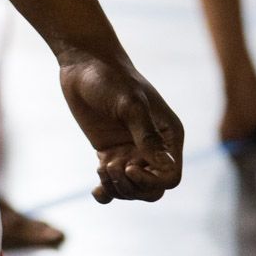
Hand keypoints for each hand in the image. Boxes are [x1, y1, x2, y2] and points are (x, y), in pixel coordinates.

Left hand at [59, 51, 182, 203]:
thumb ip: (146, 135)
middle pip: (152, 189)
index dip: (152, 181)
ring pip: (133, 189)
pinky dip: (106, 192)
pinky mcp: (110, 153)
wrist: (84, 63)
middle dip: (132, 187)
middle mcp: (154, 147)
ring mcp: (131, 151)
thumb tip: (166, 167)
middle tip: (110, 168)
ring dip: (117, 188)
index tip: (128, 167)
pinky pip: (113, 183)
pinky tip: (97, 192)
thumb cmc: (111, 77)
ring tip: (101, 169)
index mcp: (168, 135)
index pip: (170, 177)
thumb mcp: (130, 104)